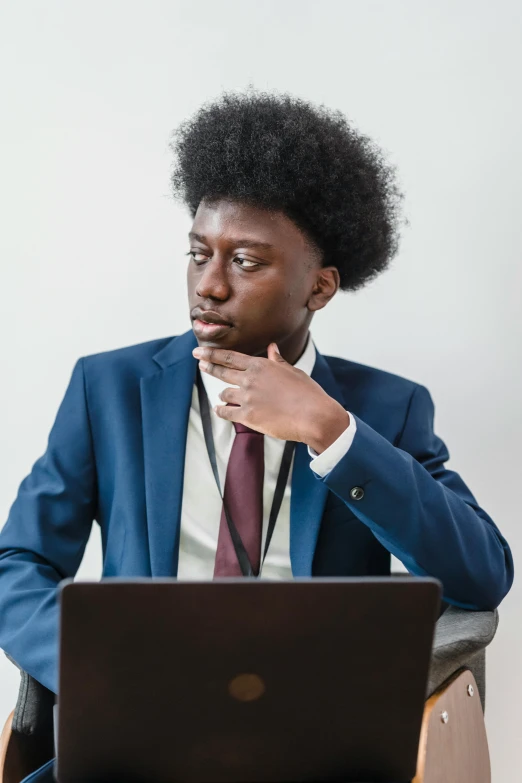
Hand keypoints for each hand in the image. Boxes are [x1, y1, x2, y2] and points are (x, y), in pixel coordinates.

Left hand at [193, 343, 349, 451]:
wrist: (314, 415)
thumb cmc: (307, 393)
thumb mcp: (293, 372)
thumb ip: (278, 360)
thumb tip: (272, 347)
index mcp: (261, 365)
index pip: (230, 357)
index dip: (212, 354)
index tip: (200, 351)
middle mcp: (250, 379)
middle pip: (222, 371)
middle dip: (208, 365)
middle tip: (199, 362)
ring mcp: (247, 397)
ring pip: (225, 393)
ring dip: (224, 394)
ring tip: (225, 395)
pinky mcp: (247, 416)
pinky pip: (226, 412)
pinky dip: (221, 411)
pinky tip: (219, 410)